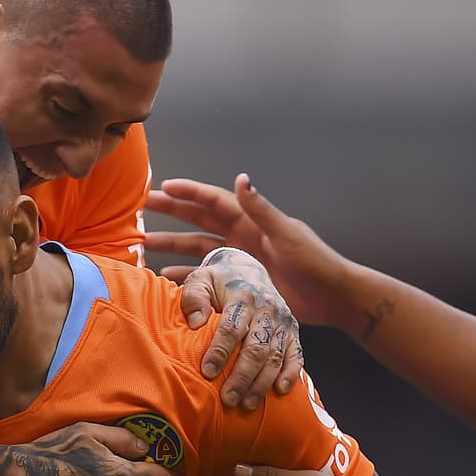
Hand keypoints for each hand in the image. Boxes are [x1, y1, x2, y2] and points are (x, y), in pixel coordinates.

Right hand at [147, 173, 351, 328]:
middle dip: (172, 212)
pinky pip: (208, 276)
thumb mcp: (287, 234)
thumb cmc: (316, 262)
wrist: (332, 296)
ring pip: (198, 248)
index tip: (164, 185)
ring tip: (145, 245)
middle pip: (199, 220)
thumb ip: (261, 209)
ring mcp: (240, 259)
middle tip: (143, 207)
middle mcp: (242, 237)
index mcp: (251, 221)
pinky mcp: (242, 282)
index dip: (189, 192)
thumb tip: (241, 179)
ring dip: (173, 245)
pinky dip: (188, 275)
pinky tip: (169, 279)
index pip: (214, 200)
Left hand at [182, 247, 301, 409]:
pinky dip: (291, 373)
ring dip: (262, 383)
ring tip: (247, 404)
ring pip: (275, 356)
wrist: (249, 270)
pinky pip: (296, 354)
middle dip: (242, 376)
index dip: (220, 351)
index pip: (232, 328)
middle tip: (228, 399)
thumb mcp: (201, 279)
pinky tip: (281, 390)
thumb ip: (193, 297)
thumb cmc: (219, 281)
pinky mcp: (293, 331)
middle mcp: (267, 309)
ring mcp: (282, 321)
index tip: (207, 372)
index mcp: (243, 295)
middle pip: (256, 348)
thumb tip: (195, 323)